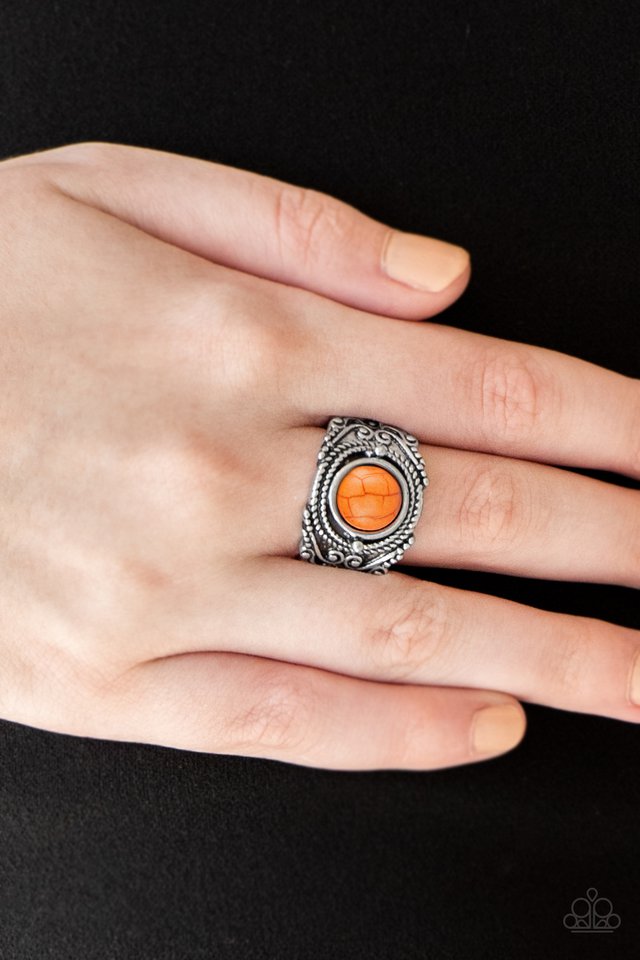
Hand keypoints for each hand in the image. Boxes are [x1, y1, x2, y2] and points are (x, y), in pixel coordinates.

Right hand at [0, 141, 637, 770]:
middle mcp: (222, 467)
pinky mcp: (110, 681)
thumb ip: (294, 230)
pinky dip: (399, 729)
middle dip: (614, 546)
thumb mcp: (111, 193)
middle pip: (476, 514)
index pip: (485, 388)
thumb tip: (441, 279)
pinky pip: (286, 719)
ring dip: (552, 658)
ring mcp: (170, 587)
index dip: (608, 425)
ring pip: (407, 632)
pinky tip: (487, 724)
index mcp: (238, 338)